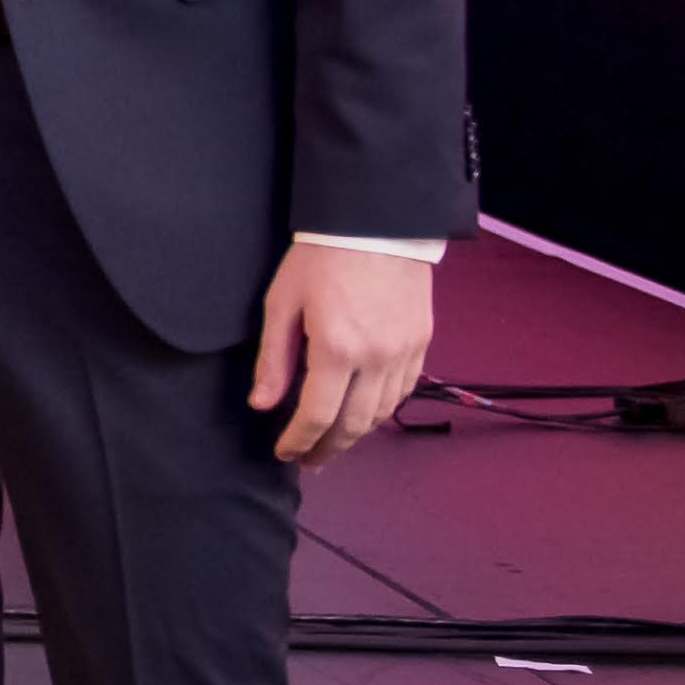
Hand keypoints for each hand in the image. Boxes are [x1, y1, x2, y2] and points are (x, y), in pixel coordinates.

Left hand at [249, 241, 433, 464]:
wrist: (377, 224)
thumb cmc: (321, 259)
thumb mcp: (282, 304)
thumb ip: (273, 360)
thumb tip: (263, 404)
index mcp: (337, 350)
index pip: (317, 416)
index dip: (299, 442)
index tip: (285, 453)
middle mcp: (376, 358)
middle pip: (354, 425)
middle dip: (328, 449)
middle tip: (309, 460)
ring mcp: (404, 353)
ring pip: (382, 413)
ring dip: (355, 435)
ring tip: (332, 442)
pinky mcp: (421, 343)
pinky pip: (402, 391)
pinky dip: (381, 410)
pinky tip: (362, 414)